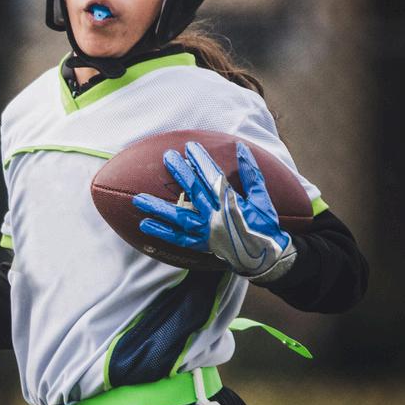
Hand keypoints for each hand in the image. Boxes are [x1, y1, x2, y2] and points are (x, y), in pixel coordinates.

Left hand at [131, 140, 296, 282]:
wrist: (265, 256)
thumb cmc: (264, 225)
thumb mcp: (262, 198)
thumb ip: (251, 173)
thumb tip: (241, 148)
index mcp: (232, 203)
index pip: (213, 178)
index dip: (201, 161)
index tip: (190, 148)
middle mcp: (216, 217)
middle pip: (194, 191)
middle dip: (180, 173)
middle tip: (167, 157)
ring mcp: (207, 232)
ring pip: (179, 217)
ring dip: (158, 207)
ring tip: (139, 199)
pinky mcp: (202, 244)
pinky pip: (179, 239)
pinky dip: (162, 232)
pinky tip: (145, 224)